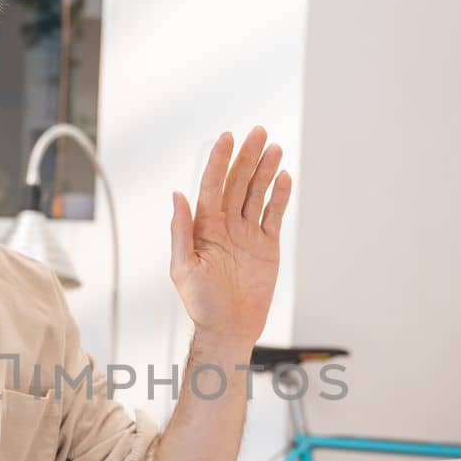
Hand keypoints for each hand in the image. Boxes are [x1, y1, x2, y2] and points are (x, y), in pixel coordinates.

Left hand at [169, 126, 292, 344]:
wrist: (229, 328)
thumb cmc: (201, 303)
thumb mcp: (183, 268)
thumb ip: (181, 231)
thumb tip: (176, 195)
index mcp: (204, 227)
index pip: (212, 185)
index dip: (219, 161)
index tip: (227, 137)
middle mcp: (225, 225)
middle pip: (238, 183)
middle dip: (247, 157)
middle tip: (259, 132)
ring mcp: (247, 233)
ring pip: (257, 194)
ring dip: (265, 171)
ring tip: (274, 148)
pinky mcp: (266, 245)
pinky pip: (273, 215)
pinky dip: (279, 196)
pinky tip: (284, 177)